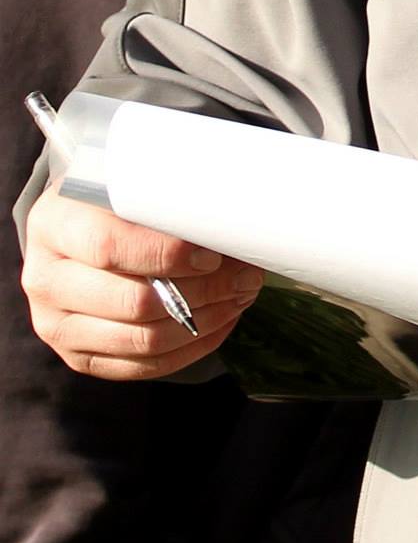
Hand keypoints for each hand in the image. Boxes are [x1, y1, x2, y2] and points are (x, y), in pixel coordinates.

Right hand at [22, 187, 262, 379]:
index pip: (109, 246)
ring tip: (239, 296)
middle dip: (203, 292)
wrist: (76, 226)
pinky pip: (141, 367)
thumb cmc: (113, 197)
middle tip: (245, 276)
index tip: (211, 253)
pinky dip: (190, 348)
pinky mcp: (77, 355)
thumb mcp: (128, 175)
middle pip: (132, 301)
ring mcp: (56, 324)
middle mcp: (46, 279)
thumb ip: (165, 191)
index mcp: (54, 224)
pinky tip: (220, 322)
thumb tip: (228, 216)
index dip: (167, 254)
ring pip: (142, 340)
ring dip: (205, 322)